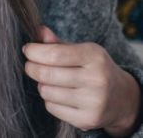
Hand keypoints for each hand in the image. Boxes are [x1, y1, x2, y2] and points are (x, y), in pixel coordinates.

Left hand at [23, 25, 141, 135]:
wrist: (122, 98)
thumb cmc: (94, 69)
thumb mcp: (82, 51)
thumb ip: (58, 43)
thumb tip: (37, 30)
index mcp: (94, 57)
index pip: (54, 54)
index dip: (33, 52)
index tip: (28, 50)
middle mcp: (96, 79)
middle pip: (46, 74)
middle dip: (31, 68)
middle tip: (31, 66)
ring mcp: (93, 101)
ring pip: (46, 91)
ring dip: (41, 85)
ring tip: (51, 81)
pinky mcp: (87, 119)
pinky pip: (51, 107)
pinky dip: (49, 100)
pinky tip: (61, 96)